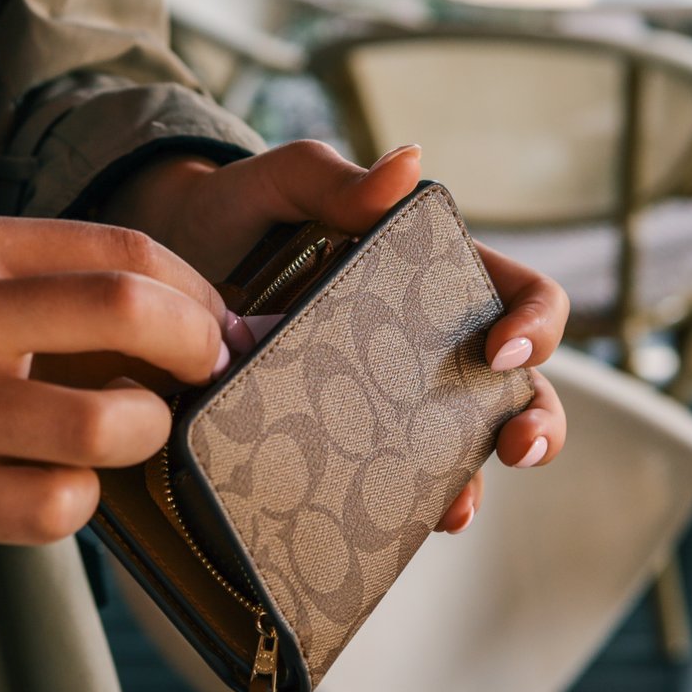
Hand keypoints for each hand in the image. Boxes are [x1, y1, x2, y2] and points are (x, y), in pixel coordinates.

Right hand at [0, 216, 228, 546]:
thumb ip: (72, 282)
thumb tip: (215, 319)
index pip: (126, 252)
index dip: (198, 294)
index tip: (220, 326)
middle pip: (125, 312)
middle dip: (197, 347)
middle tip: (205, 372)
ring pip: (104, 425)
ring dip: (145, 431)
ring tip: (129, 429)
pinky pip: (60, 506)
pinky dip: (82, 501)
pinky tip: (60, 485)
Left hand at [100, 141, 570, 532]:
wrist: (154, 274)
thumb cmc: (233, 211)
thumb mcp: (281, 183)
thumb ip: (336, 178)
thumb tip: (407, 162)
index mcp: (435, 274)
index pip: (520, 294)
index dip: (536, 322)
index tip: (501, 347)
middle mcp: (426, 342)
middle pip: (517, 387)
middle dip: (537, 421)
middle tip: (520, 446)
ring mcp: (387, 398)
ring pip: (461, 448)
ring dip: (476, 483)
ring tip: (456, 511)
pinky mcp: (340, 442)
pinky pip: (388, 482)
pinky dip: (402, 509)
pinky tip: (397, 529)